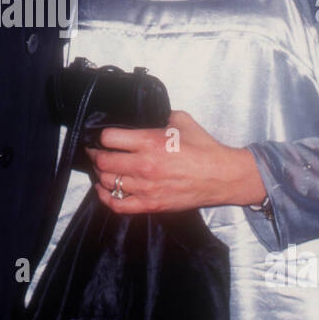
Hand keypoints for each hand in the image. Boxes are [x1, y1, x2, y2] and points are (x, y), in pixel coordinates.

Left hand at [87, 110, 266, 215]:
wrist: (223, 176)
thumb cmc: (204, 148)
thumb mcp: (182, 121)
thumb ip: (160, 116)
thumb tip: (147, 114)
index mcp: (150, 142)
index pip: (109, 138)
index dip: (102, 136)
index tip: (102, 137)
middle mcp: (144, 165)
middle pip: (103, 161)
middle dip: (95, 155)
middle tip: (96, 152)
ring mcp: (146, 188)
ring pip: (107, 182)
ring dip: (100, 174)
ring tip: (102, 168)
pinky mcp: (151, 205)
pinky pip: (117, 205)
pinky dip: (105, 197)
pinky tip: (103, 189)